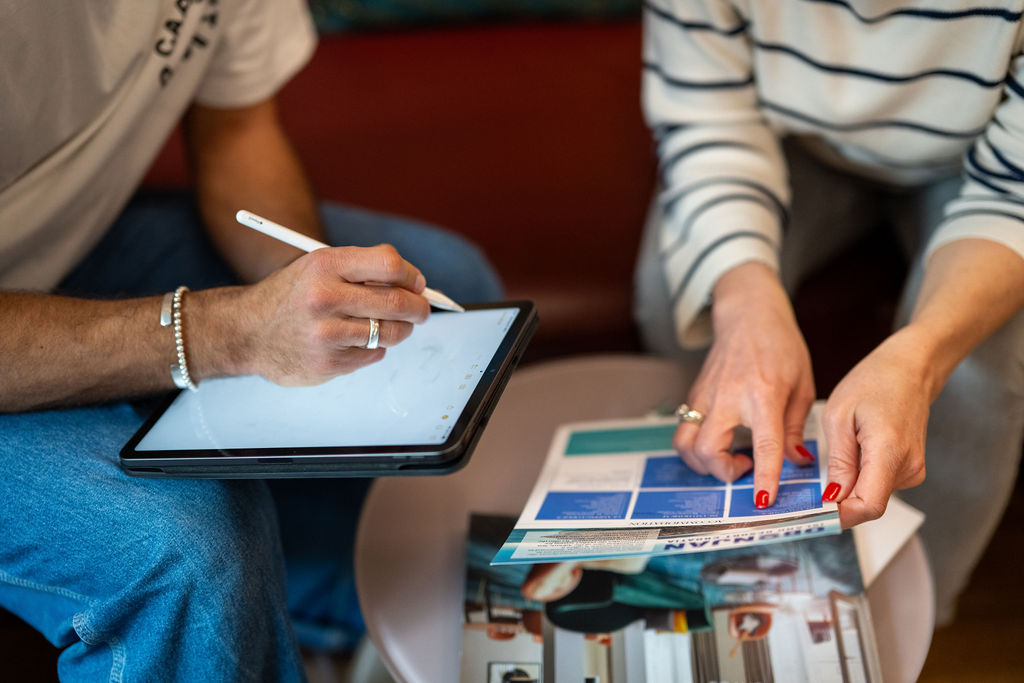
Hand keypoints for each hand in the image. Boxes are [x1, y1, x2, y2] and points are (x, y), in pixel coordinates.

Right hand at [238, 244, 429, 384]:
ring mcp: (326, 334)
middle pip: (397, 303)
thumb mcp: (317, 268)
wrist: (245, 332)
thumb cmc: (291, 297)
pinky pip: (373, 355)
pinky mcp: (327, 364)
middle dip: (419, 308)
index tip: (417, 284)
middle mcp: (324, 297)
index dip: (411, 276)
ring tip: (390, 327)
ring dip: (399, 330)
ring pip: (390, 333)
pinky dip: (373, 349)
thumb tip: (416, 285)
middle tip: (422, 311)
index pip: (389, 264)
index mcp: (324, 264)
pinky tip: (353, 342)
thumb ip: (361, 271)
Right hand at [673, 263, 815, 506]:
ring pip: (685, 443)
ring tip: (728, 458)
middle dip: (722, 472)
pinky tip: (719, 442)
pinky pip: (684, 430)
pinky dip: (696, 446)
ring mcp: (704, 396)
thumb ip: (795, 428)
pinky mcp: (693, 396)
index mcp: (762, 394)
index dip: (764, 476)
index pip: (763, 444)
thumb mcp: (801, 385)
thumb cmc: (780, 346)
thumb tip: (795, 462)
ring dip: (702, 463)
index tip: (763, 501)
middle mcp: (727, 397)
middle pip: (706, 449)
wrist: (747, 314)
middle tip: (744, 468)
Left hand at [821, 328, 932, 526]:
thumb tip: (832, 499)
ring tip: (835, 454)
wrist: (910, 369)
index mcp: (890, 452)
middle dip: (837, 502)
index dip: (839, 516)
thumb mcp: (840, 417)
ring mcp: (913, 469)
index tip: (812, 515)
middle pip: (867, 503)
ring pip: (871, 494)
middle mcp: (908, 467)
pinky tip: (851, 453)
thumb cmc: (874, 382)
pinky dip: (859, 477)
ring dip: (848, 486)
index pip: (868, 506)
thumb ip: (839, 462)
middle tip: (807, 492)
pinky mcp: (909, 468)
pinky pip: (879, 483)